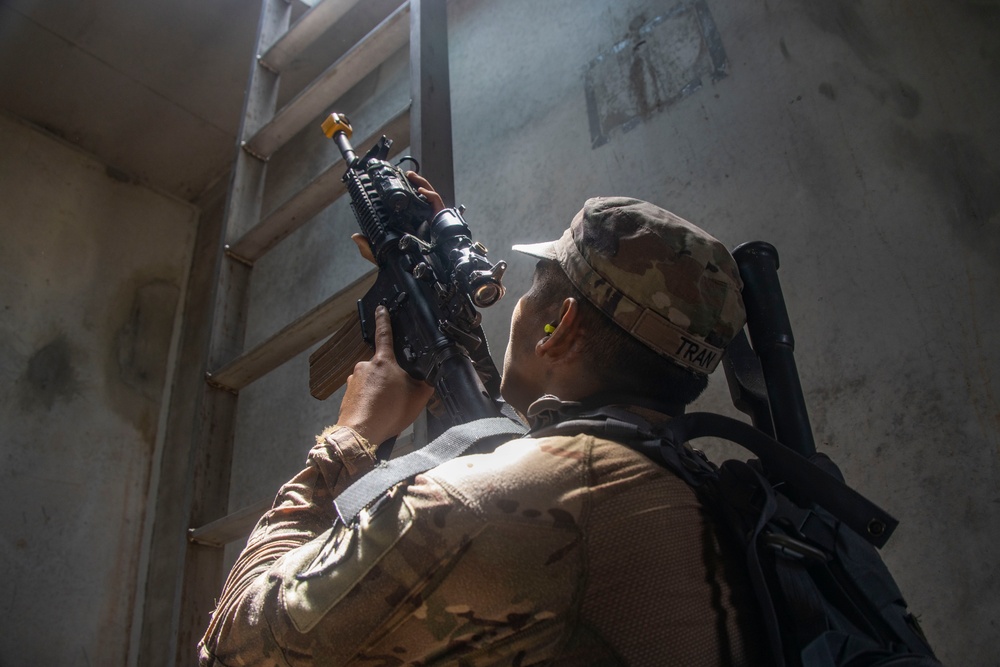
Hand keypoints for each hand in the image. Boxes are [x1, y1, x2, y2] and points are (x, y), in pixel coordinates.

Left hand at [336, 305, 434, 444]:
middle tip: (400, 395)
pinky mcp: (348, 394)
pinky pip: (364, 393)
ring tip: (388, 408)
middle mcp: (365, 367)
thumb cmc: (387, 413)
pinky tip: (378, 413)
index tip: (381, 309)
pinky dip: (372, 401)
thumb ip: (426, 383)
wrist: (360, 433)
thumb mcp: (417, 397)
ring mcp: (354, 380)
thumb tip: (431, 377)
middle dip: (392, 378)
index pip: (384, 333)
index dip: (384, 319)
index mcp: (383, 361)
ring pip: (373, 381)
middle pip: (383, 365)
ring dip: (381, 391)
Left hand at [349, 171, 443, 264]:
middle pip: (420, 196)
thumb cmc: (409, 262)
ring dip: (421, 183)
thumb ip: (368, 247)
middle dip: (415, 182)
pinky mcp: (440, 220)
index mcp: (411, 223)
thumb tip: (355, 236)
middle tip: (405, 175)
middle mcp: (422, 219)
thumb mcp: (383, 254)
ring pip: (429, 195)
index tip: (393, 182)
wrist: (425, 272)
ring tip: (412, 176)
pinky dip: (431, 195)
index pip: (408, 204)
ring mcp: (432, 218)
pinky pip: (438, 204)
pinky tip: (421, 192)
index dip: (404, 191)